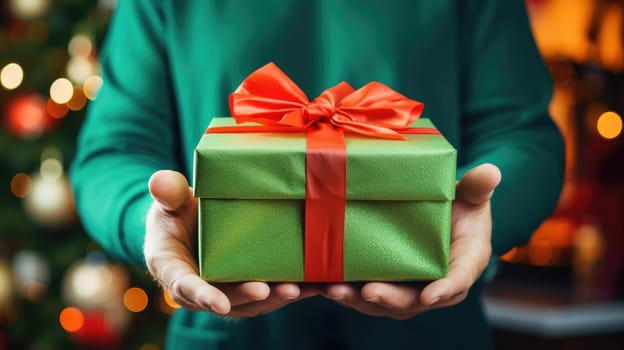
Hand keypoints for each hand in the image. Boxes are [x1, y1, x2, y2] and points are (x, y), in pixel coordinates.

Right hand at [144, 170, 318, 316]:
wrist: (191, 224)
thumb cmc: (176, 212)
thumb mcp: (168, 201)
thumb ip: (166, 193)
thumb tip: (159, 181)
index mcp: (173, 269)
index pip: (185, 286)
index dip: (202, 296)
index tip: (220, 304)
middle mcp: (199, 288)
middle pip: (224, 300)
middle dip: (246, 297)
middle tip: (268, 290)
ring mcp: (225, 290)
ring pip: (250, 303)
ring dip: (273, 299)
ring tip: (297, 290)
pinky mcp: (247, 285)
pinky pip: (268, 294)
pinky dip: (290, 291)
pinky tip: (313, 285)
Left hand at [322, 163, 501, 318]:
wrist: (443, 218)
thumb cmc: (461, 208)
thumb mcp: (472, 196)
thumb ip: (478, 187)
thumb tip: (491, 171)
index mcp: (464, 265)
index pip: (457, 281)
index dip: (445, 289)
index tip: (432, 293)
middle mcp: (437, 285)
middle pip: (414, 300)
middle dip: (390, 299)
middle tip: (369, 291)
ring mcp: (409, 288)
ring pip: (385, 304)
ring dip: (359, 300)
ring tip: (335, 290)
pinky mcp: (386, 284)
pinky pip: (365, 295)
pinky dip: (346, 293)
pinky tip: (322, 285)